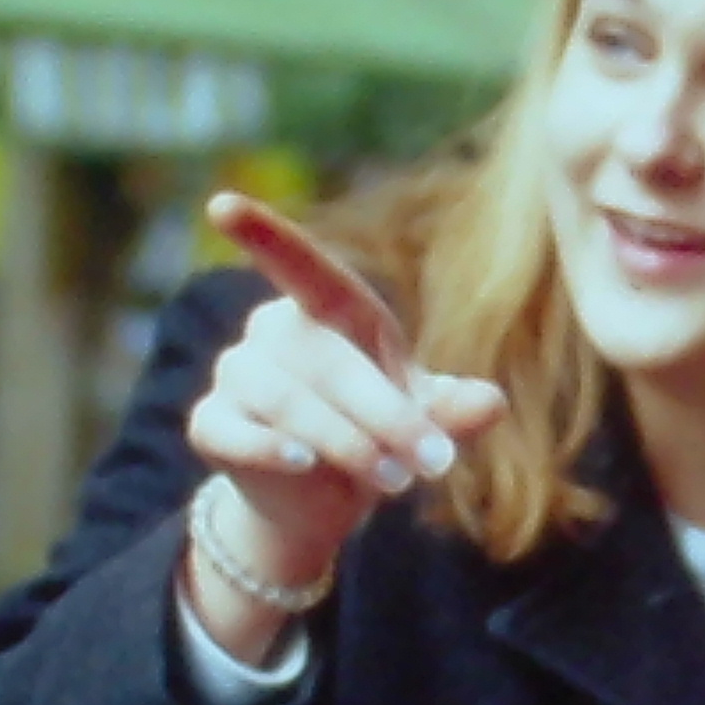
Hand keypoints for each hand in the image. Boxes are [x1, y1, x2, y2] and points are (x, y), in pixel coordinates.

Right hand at [183, 200, 504, 639]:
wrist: (317, 499)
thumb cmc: (377, 434)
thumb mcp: (423, 420)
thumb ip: (452, 409)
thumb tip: (494, 403)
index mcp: (325, 309)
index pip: (301, 266)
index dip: (264, 235)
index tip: (221, 205)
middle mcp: (272, 330)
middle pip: (323, 362)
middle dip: (384, 415)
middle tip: (432, 464)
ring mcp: (235, 374)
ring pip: (284, 401)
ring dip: (344, 442)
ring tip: (391, 479)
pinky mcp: (210, 423)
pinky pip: (232, 431)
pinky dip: (269, 450)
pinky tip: (302, 463)